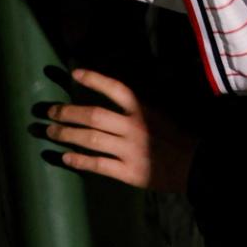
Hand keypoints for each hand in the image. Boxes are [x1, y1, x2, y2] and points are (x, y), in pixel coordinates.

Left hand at [44, 68, 194, 192]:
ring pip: (90, 139)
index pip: (116, 89)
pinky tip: (65, 157)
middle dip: (68, 112)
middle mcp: (134, 127)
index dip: (95, 79)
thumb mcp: (163, 114)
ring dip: (66, 134)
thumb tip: (114, 97)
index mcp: (144, 110)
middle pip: (94, 116)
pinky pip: (97, 165)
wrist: (196, 166)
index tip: (74, 74)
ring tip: (50, 131)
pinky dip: (79, 160)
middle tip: (50, 111)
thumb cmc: (179, 138)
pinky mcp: (127, 172)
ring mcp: (129, 150)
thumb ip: (139, 107)